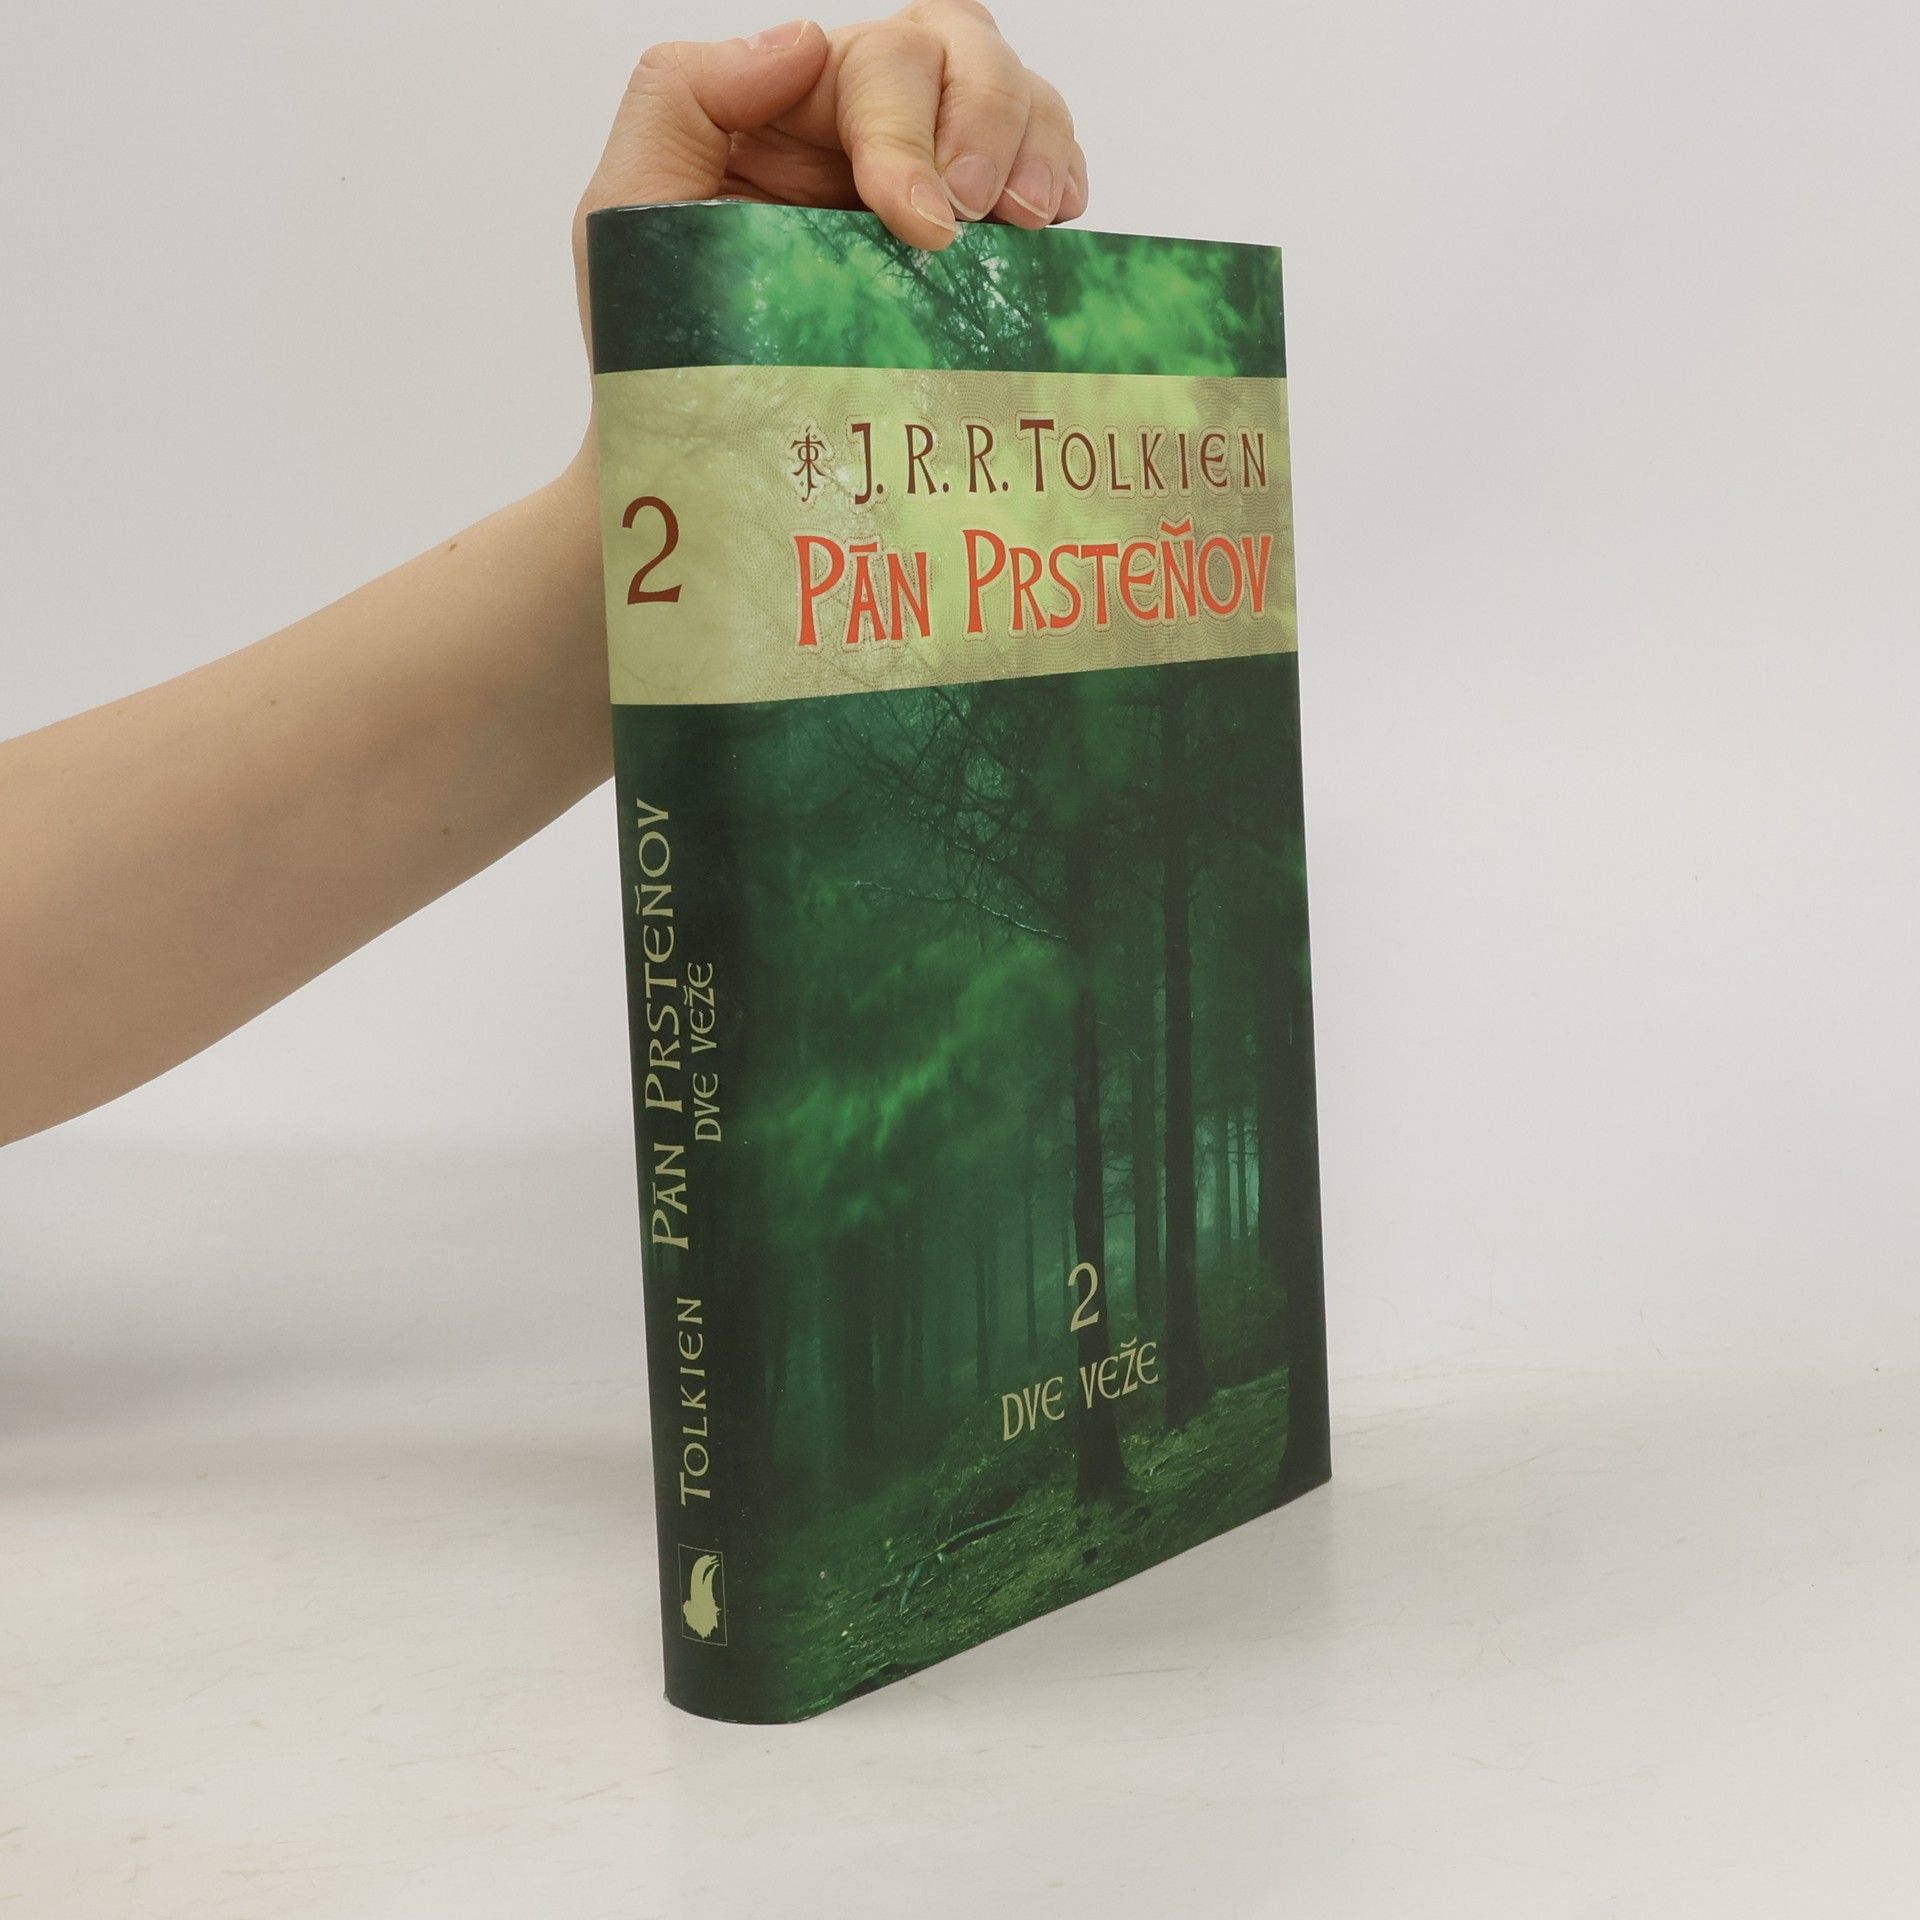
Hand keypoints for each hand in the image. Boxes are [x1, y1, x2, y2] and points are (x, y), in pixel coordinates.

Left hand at [572, 3, 1088, 329]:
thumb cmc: (658, 337)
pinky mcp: (973, 248)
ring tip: (1031, 223)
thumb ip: (681, 98)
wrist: (701, 454)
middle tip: (984, 215)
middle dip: (986, 119)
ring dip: (1038, 145)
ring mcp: (931, 183)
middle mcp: (870, 128)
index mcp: (794, 107)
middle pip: (962, 51)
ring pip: (1019, 99)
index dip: (909, 129)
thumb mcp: (628, 208)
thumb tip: (800, 38)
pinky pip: (1045, 172)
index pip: (877, 63)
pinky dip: (1064, 181)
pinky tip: (1052, 233)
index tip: (919, 223)